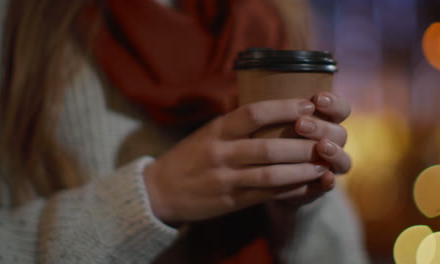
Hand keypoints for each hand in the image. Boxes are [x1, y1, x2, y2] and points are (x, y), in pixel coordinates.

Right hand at [144, 99, 331, 224]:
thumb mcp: (209, 133)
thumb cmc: (191, 156)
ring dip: (300, 170)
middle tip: (326, 140)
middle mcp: (221, 152)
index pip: (253, 113)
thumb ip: (237, 124)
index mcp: (217, 130)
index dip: (284, 108)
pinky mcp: (231, 201)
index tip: (308, 106)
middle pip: (269, 147)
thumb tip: (275, 111)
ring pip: (271, 174)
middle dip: (302, 144)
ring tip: (322, 165)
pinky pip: (266, 195)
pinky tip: (306, 184)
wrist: (161, 189)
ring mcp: (226, 179)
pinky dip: (290, 190)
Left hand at [269, 91, 351, 205]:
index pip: (339, 109)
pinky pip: (329, 186)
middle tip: (300, 124)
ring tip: (321, 147)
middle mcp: (329, 143)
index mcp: (321, 121)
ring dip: (334, 152)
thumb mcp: (262, 124)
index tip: (317, 98)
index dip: (333, 103)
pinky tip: (326, 178)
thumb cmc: (259, 141)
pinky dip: (328, 183)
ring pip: (342, 160)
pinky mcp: (319, 188)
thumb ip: (264, 111)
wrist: (258, 180)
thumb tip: (249, 93)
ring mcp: (327, 166)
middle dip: (321, 127)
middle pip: (339, 133)